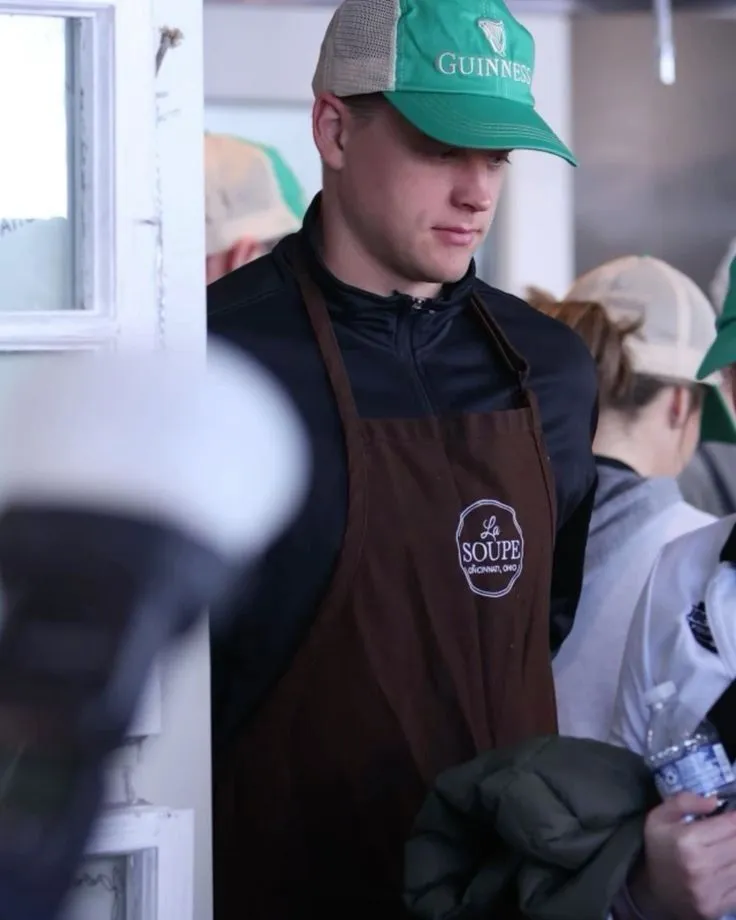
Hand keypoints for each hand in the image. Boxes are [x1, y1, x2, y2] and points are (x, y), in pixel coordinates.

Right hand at [637, 793, 735, 918]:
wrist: (653, 892)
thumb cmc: (659, 848)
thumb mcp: (660, 816)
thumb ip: (684, 801)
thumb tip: (714, 801)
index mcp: (687, 840)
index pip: (731, 825)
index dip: (735, 818)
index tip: (733, 817)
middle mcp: (700, 866)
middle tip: (729, 832)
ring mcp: (710, 890)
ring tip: (727, 848)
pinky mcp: (717, 908)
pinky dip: (735, 873)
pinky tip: (727, 865)